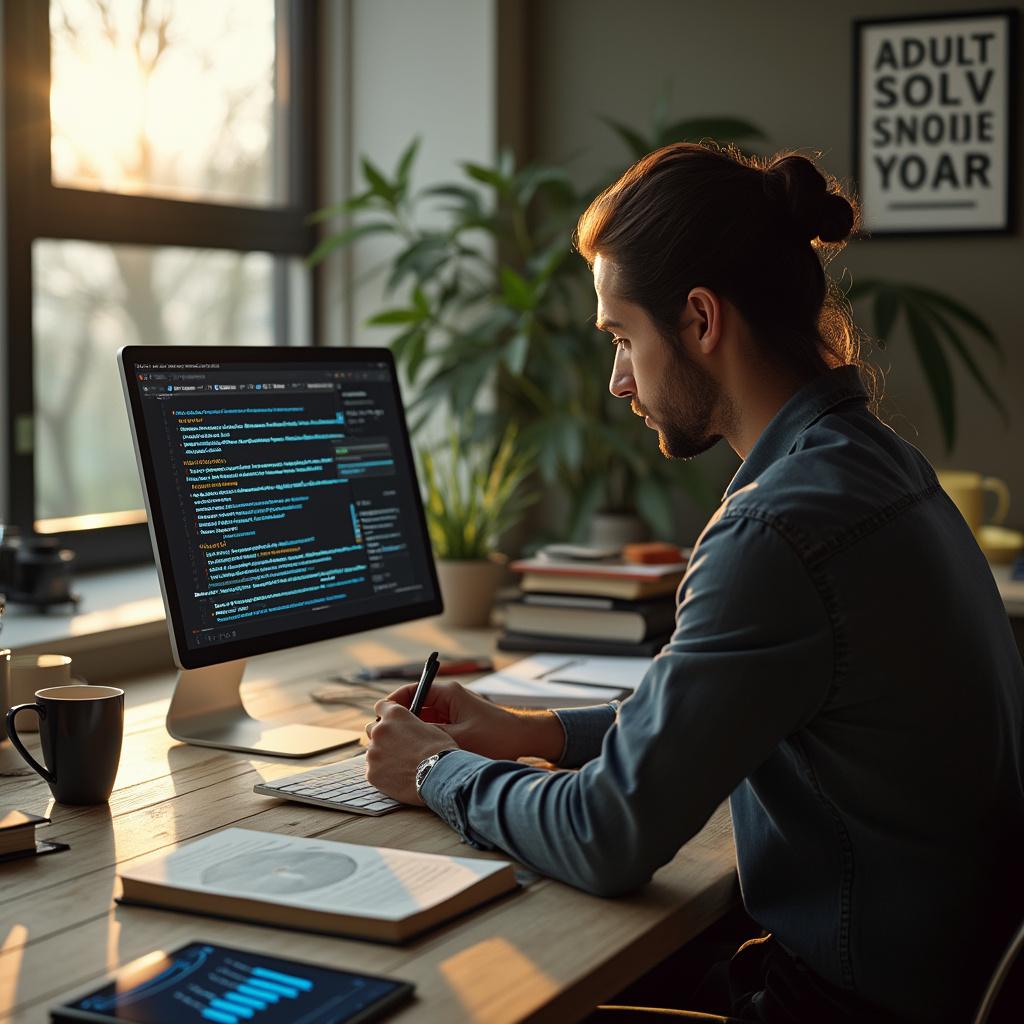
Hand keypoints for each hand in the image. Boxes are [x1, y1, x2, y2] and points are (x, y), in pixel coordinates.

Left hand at [364, 701, 455, 804]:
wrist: (439, 776)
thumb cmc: (440, 751)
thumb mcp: (429, 727)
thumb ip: (410, 725)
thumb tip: (407, 730)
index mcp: (395, 715)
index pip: (381, 706)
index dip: (385, 713)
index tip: (390, 721)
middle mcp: (380, 730)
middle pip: (372, 729)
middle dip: (381, 735)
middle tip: (395, 745)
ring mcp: (374, 752)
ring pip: (372, 751)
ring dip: (383, 755)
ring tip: (401, 765)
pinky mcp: (372, 772)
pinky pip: (374, 770)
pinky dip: (383, 773)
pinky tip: (398, 777)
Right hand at [384, 679, 564, 762]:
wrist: (524, 740)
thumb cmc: (497, 736)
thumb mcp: (458, 738)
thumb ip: (429, 736)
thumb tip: (401, 739)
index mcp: (447, 694)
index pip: (410, 691)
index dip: (391, 704)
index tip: (379, 719)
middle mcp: (448, 699)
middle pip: (413, 706)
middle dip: (398, 722)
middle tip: (383, 739)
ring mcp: (452, 712)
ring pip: (421, 721)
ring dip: (410, 734)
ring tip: (397, 750)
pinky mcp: (457, 726)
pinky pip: (432, 730)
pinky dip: (423, 740)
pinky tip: (416, 756)